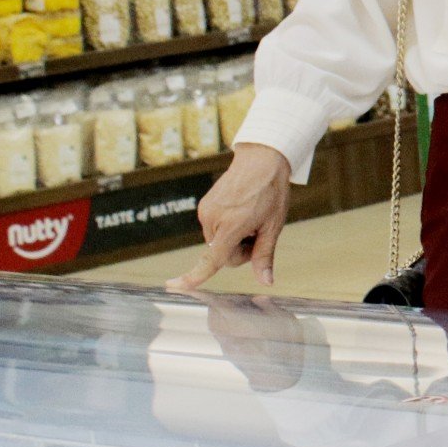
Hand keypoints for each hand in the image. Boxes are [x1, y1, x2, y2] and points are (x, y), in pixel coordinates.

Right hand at [171, 144, 291, 291]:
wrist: (262, 160)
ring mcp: (205, 211)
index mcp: (231, 225)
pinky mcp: (203, 206)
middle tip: (257, 230)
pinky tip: (240, 212)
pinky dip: (226, 227)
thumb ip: (264, 255)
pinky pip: (214, 229)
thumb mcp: (274, 225)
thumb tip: (266, 282)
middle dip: (240, 250)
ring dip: (233, 238)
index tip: (174, 286)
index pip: (212, 259)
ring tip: (249, 217)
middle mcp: (213, 219)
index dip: (194, 276)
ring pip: (217, 243)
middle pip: (222, 255)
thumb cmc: (272, 192)